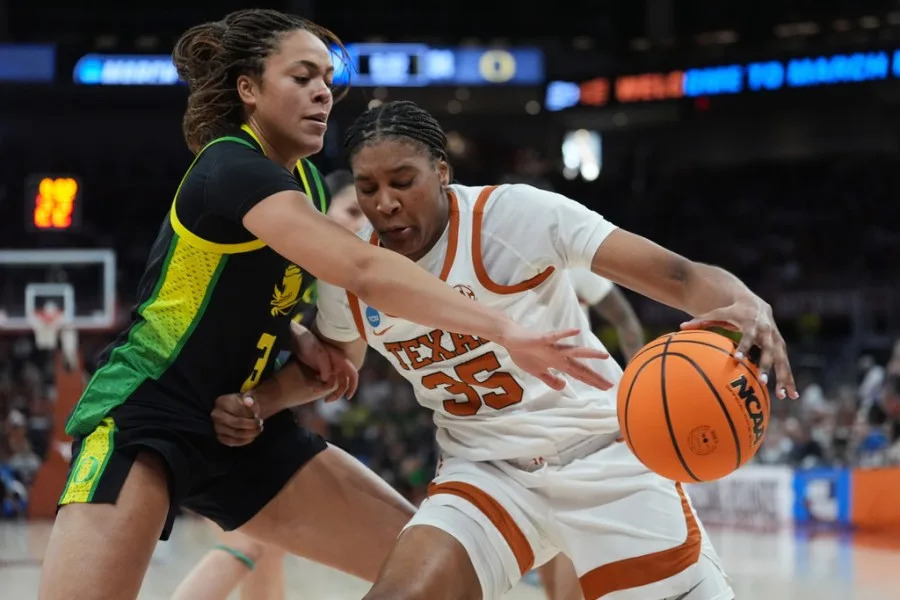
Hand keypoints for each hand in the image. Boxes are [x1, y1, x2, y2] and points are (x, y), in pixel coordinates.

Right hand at [211, 393, 262, 446]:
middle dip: (251, 424)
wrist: (240, 410)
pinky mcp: (220, 437)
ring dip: (250, 433)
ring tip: (259, 429)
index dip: (250, 414)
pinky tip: (252, 436)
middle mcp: (216, 415)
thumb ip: (250, 398)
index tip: (257, 415)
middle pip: (235, 423)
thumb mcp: (249, 397)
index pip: (238, 410)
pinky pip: (233, 442)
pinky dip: (245, 440)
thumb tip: (249, 401)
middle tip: (260, 423)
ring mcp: (217, 427)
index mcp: (221, 402)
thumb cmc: (244, 403)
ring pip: (235, 434)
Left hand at [295, 330, 358, 400]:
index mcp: (340, 359)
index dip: (353, 386)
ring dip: (325, 389)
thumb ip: (324, 366)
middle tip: (326, 400)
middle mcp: (337, 364)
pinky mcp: (321, 368)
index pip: (352, 375)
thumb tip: (326, 379)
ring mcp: (330, 367)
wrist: (298, 336)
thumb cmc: (309, 341)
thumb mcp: (317, 352)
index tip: (348, 397)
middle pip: (343, 383)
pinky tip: (312, 383)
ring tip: (314, 390)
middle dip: (336, 393)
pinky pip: (324, 381)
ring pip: (333, 383)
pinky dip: (320, 385)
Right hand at [498, 326, 613, 390]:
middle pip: (580, 367)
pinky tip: (576, 331)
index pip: (579, 374)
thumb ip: (551, 380)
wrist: (511, 339)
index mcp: (558, 363)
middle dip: (594, 376)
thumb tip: (564, 386)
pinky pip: (555, 336)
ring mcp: (552, 347)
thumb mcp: (538, 373)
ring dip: (589, 353)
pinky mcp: (542, 339)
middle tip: (609, 384)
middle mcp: (559, 355)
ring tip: (604, 355)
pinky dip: (565, 334)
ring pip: (573, 351)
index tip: (606, 388)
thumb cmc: (524, 353)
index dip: (592, 381)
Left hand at [680, 298, 797, 399]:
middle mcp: (767, 332)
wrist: (756, 304)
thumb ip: (701, 321)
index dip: (744, 347)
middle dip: (767, 366)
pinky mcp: (781, 346)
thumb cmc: (732, 311)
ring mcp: (776, 340)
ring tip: (783, 396)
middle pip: (770, 351)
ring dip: (784, 377)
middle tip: (762, 382)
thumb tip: (681, 327)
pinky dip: (790, 379)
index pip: (748, 336)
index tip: (737, 359)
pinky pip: (787, 364)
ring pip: (783, 360)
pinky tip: (792, 396)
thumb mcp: (717, 313)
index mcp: (751, 323)